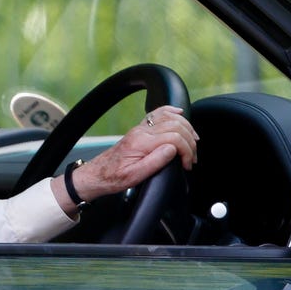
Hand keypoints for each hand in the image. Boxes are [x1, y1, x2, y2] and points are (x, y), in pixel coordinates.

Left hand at [53, 106, 197, 211]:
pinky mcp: (140, 130)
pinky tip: (179, 114)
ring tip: (193, 143)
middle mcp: (142, 132)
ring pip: (170, 117)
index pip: (174, 138)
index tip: (187, 164)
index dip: (187, 151)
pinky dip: (171, 112)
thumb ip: (155, 162)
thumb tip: (172, 149)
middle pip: (176, 126)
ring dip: (186, 128)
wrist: (98, 174)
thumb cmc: (114, 178)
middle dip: (190, 141)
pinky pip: (157, 114)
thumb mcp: (134, 177)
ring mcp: (141, 128)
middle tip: (191, 158)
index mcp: (141, 143)